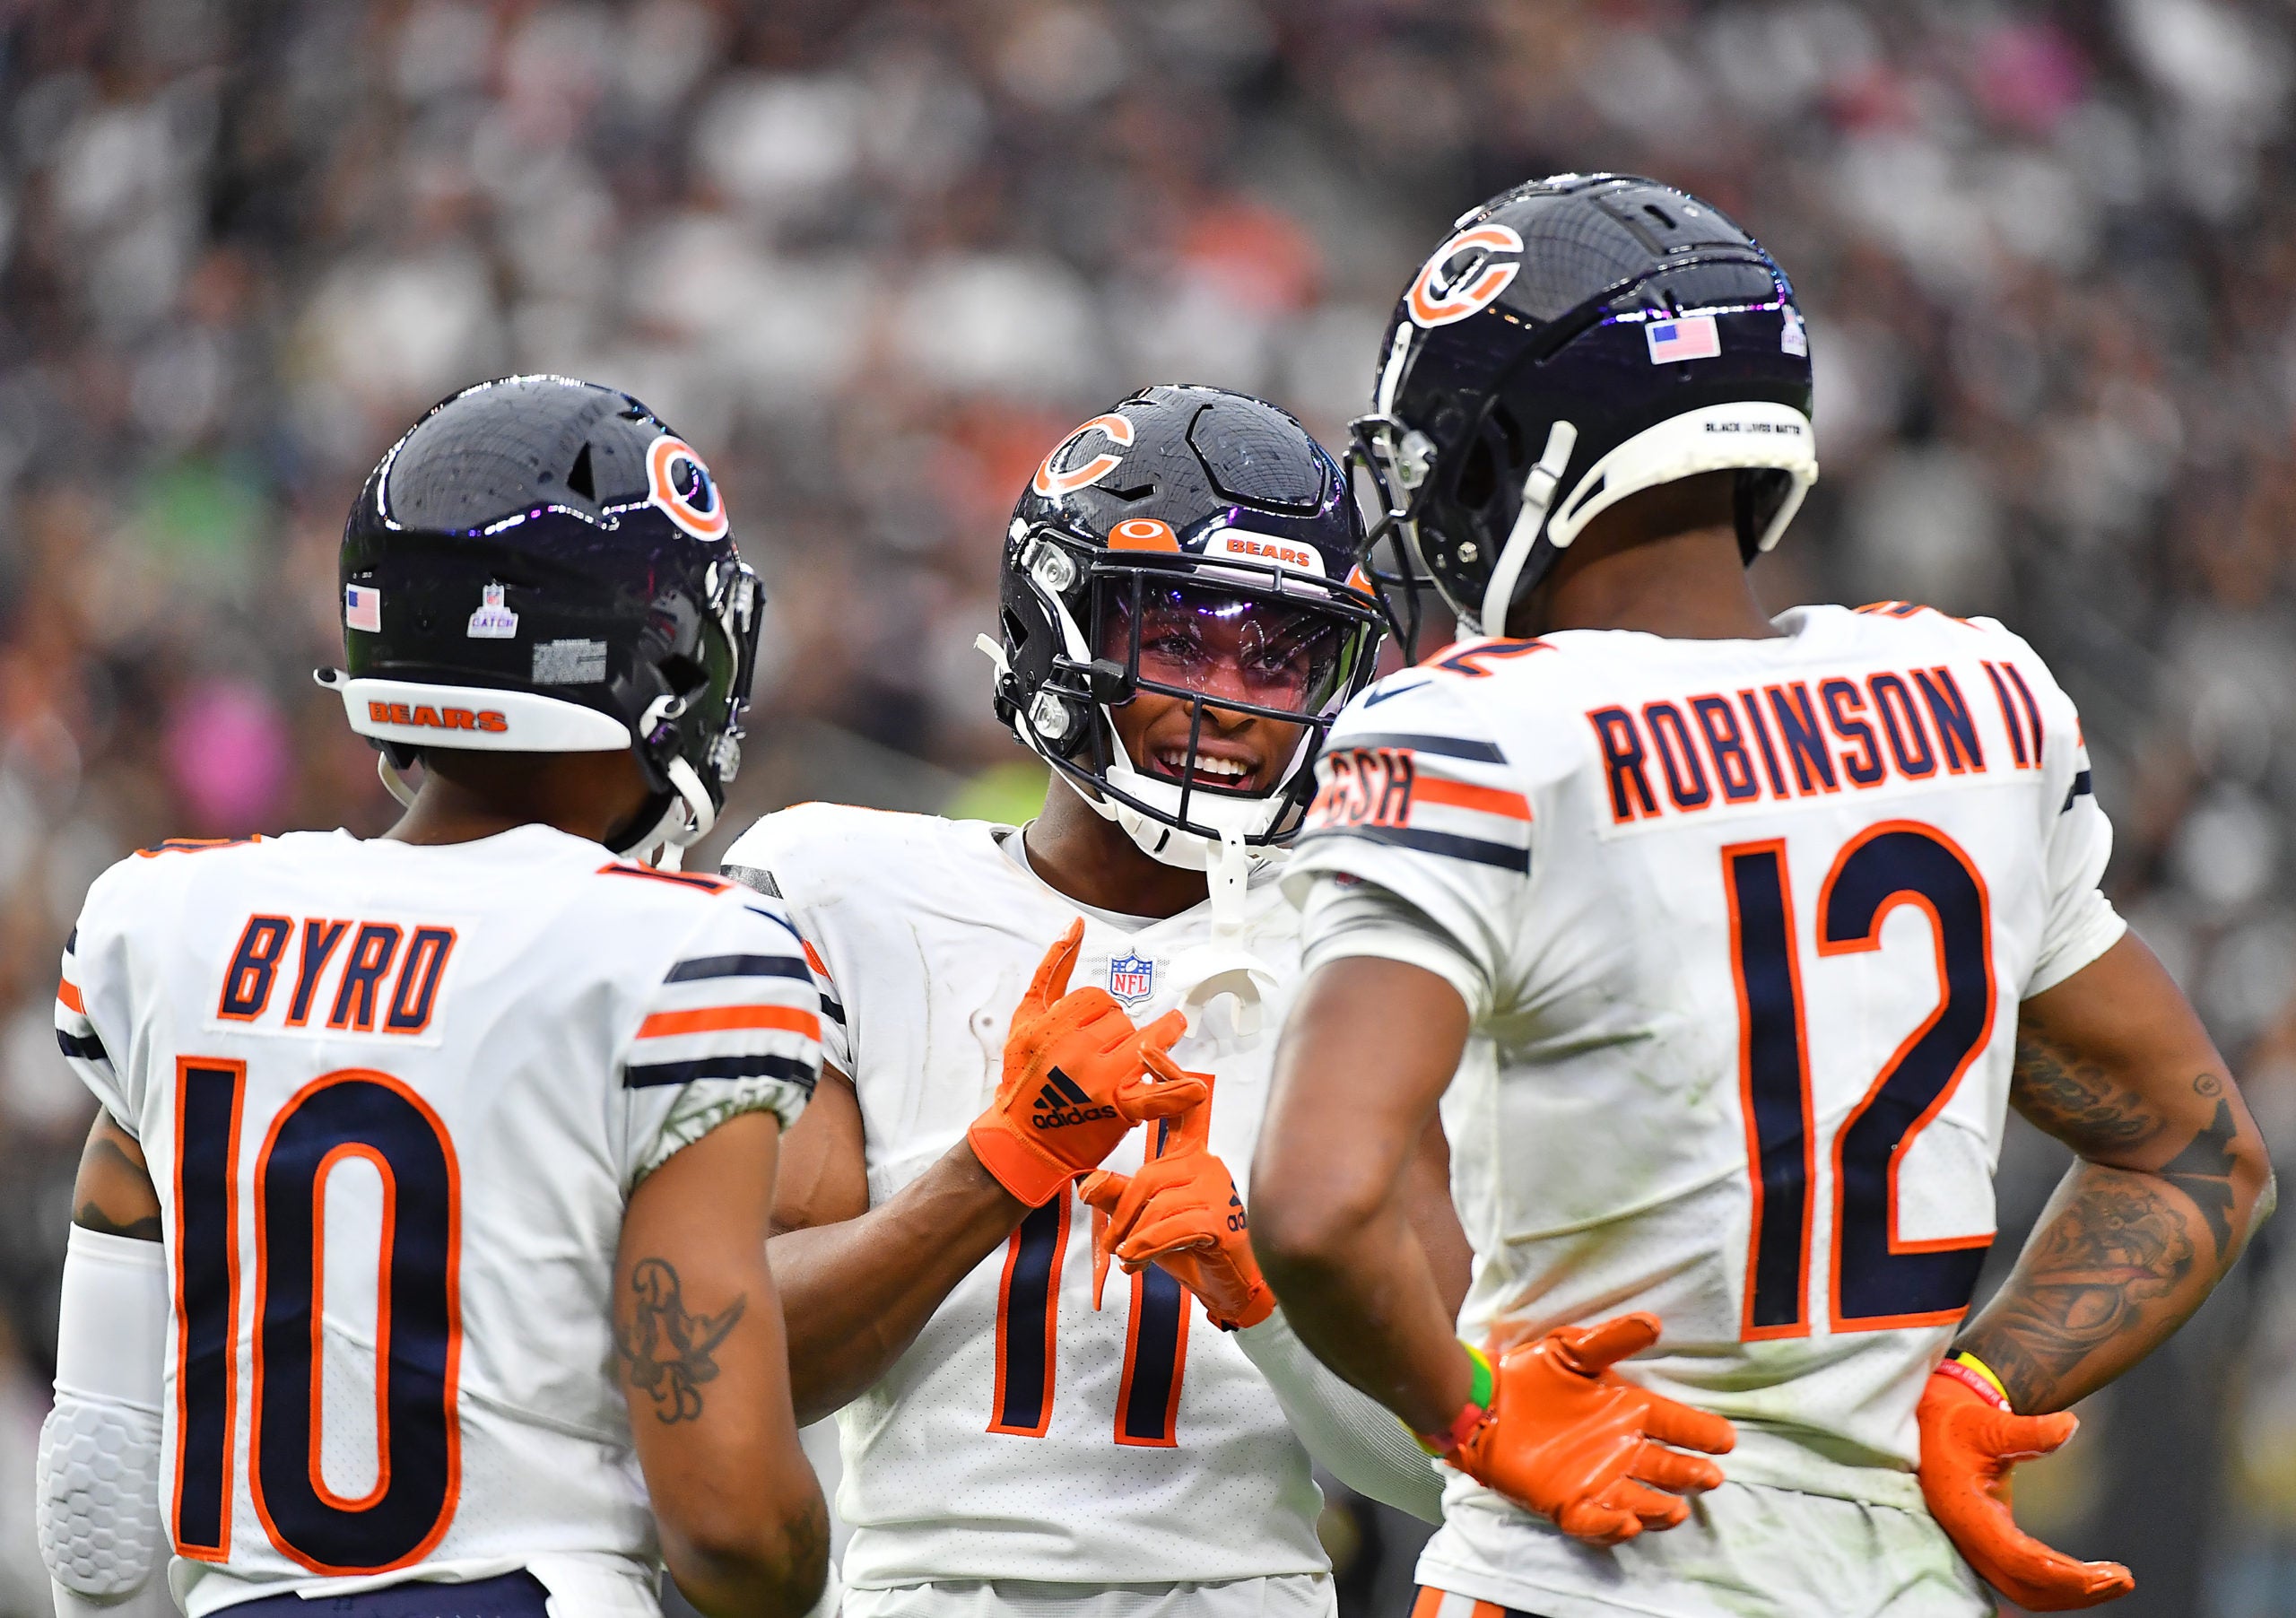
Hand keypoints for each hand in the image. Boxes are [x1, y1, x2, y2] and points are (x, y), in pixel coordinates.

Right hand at [966, 921, 1203, 1206]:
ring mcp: (1097, 1081)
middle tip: (1106, 1054)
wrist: (1022, 1142)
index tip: (1095, 1029)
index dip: (1101, 1012)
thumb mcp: (1026, 1018)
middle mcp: (1073, 1051)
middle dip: (1119, 1032)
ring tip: (1171, 1032)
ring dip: (1159, 1040)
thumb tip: (1074, 926)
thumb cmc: (1024, 1078)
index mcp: (1050, 1026)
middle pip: (1122, 1021)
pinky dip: (1177, 1094)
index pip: (1098, 999)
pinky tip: (1195, 1088)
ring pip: (1145, 1043)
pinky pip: (1154, 1097)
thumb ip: (1051, 969)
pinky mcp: (1116, 1111)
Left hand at [1079, 1082, 1274, 1330]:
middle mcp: (1206, 1165)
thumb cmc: (1187, 1246)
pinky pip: (1171, 1226)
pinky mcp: (1221, 1220)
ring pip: (1157, 1205)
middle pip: (1150, 1175)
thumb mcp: (1143, 1219)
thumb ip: (1116, 1197)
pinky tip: (1137, 1262)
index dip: (1168, 1077)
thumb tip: (1085, 1184)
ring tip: (1129, 1259)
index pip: (1182, 1108)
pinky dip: (1147, 1247)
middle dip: (1123, 1213)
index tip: (1147, 1049)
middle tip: (1111, 1244)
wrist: (1227, 1285)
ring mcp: (1218, 1191)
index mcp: (1191, 1156)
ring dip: (1134, 1238)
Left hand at [1449, 1313, 1733, 1545]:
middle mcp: (1618, 1449)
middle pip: (1665, 1468)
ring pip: (1639, 1502)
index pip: (1673, 1424)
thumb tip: (1654, 1322)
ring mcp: (1595, 1479)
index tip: (1726, 1439)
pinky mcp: (1567, 1502)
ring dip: (1660, 1508)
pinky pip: (1595, 1521)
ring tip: (1677, 1509)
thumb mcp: (1571, 1350)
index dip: (1700, 1432)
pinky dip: (1612, 1526)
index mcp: (1626, 1411)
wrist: (1481, 1401)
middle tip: (1709, 1476)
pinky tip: (1627, 1523)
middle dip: (1690, 1474)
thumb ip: (1612, 1339)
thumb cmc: (1529, 1373)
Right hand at [1916, 1366, 2133, 1609]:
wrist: (1929, 1429)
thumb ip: (2028, 1431)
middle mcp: (1970, 1540)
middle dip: (2076, 1590)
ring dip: (2073, 1593)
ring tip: (2116, 1581)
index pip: (2018, 1559)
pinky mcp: (1989, 1549)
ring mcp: (1977, 1548)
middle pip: (2026, 1587)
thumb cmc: (1955, 1425)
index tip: (2108, 1572)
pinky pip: (2026, 1581)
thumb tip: (2069, 1425)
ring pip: (2027, 1592)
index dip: (2064, 1572)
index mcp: (1966, 1512)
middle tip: (2122, 1579)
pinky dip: (2060, 1586)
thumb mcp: (1987, 1422)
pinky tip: (2091, 1578)